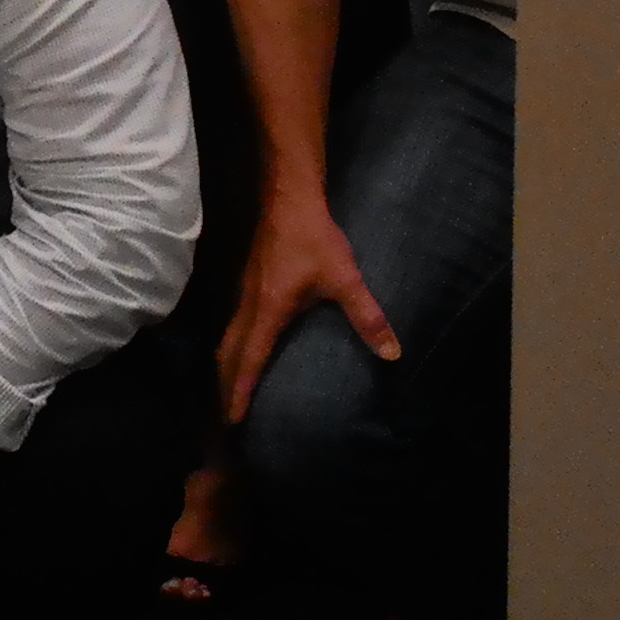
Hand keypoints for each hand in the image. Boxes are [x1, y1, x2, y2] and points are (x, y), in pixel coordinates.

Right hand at [216, 187, 401, 421]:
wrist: (288, 198)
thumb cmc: (314, 239)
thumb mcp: (345, 278)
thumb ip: (367, 317)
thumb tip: (393, 354)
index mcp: (268, 312)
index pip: (249, 360)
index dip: (241, 392)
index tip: (233, 420)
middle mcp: (249, 307)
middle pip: (229, 355)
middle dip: (226, 387)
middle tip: (226, 418)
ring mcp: (245, 294)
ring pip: (228, 340)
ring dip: (227, 368)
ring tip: (230, 392)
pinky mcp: (249, 284)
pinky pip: (234, 326)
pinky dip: (233, 349)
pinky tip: (245, 351)